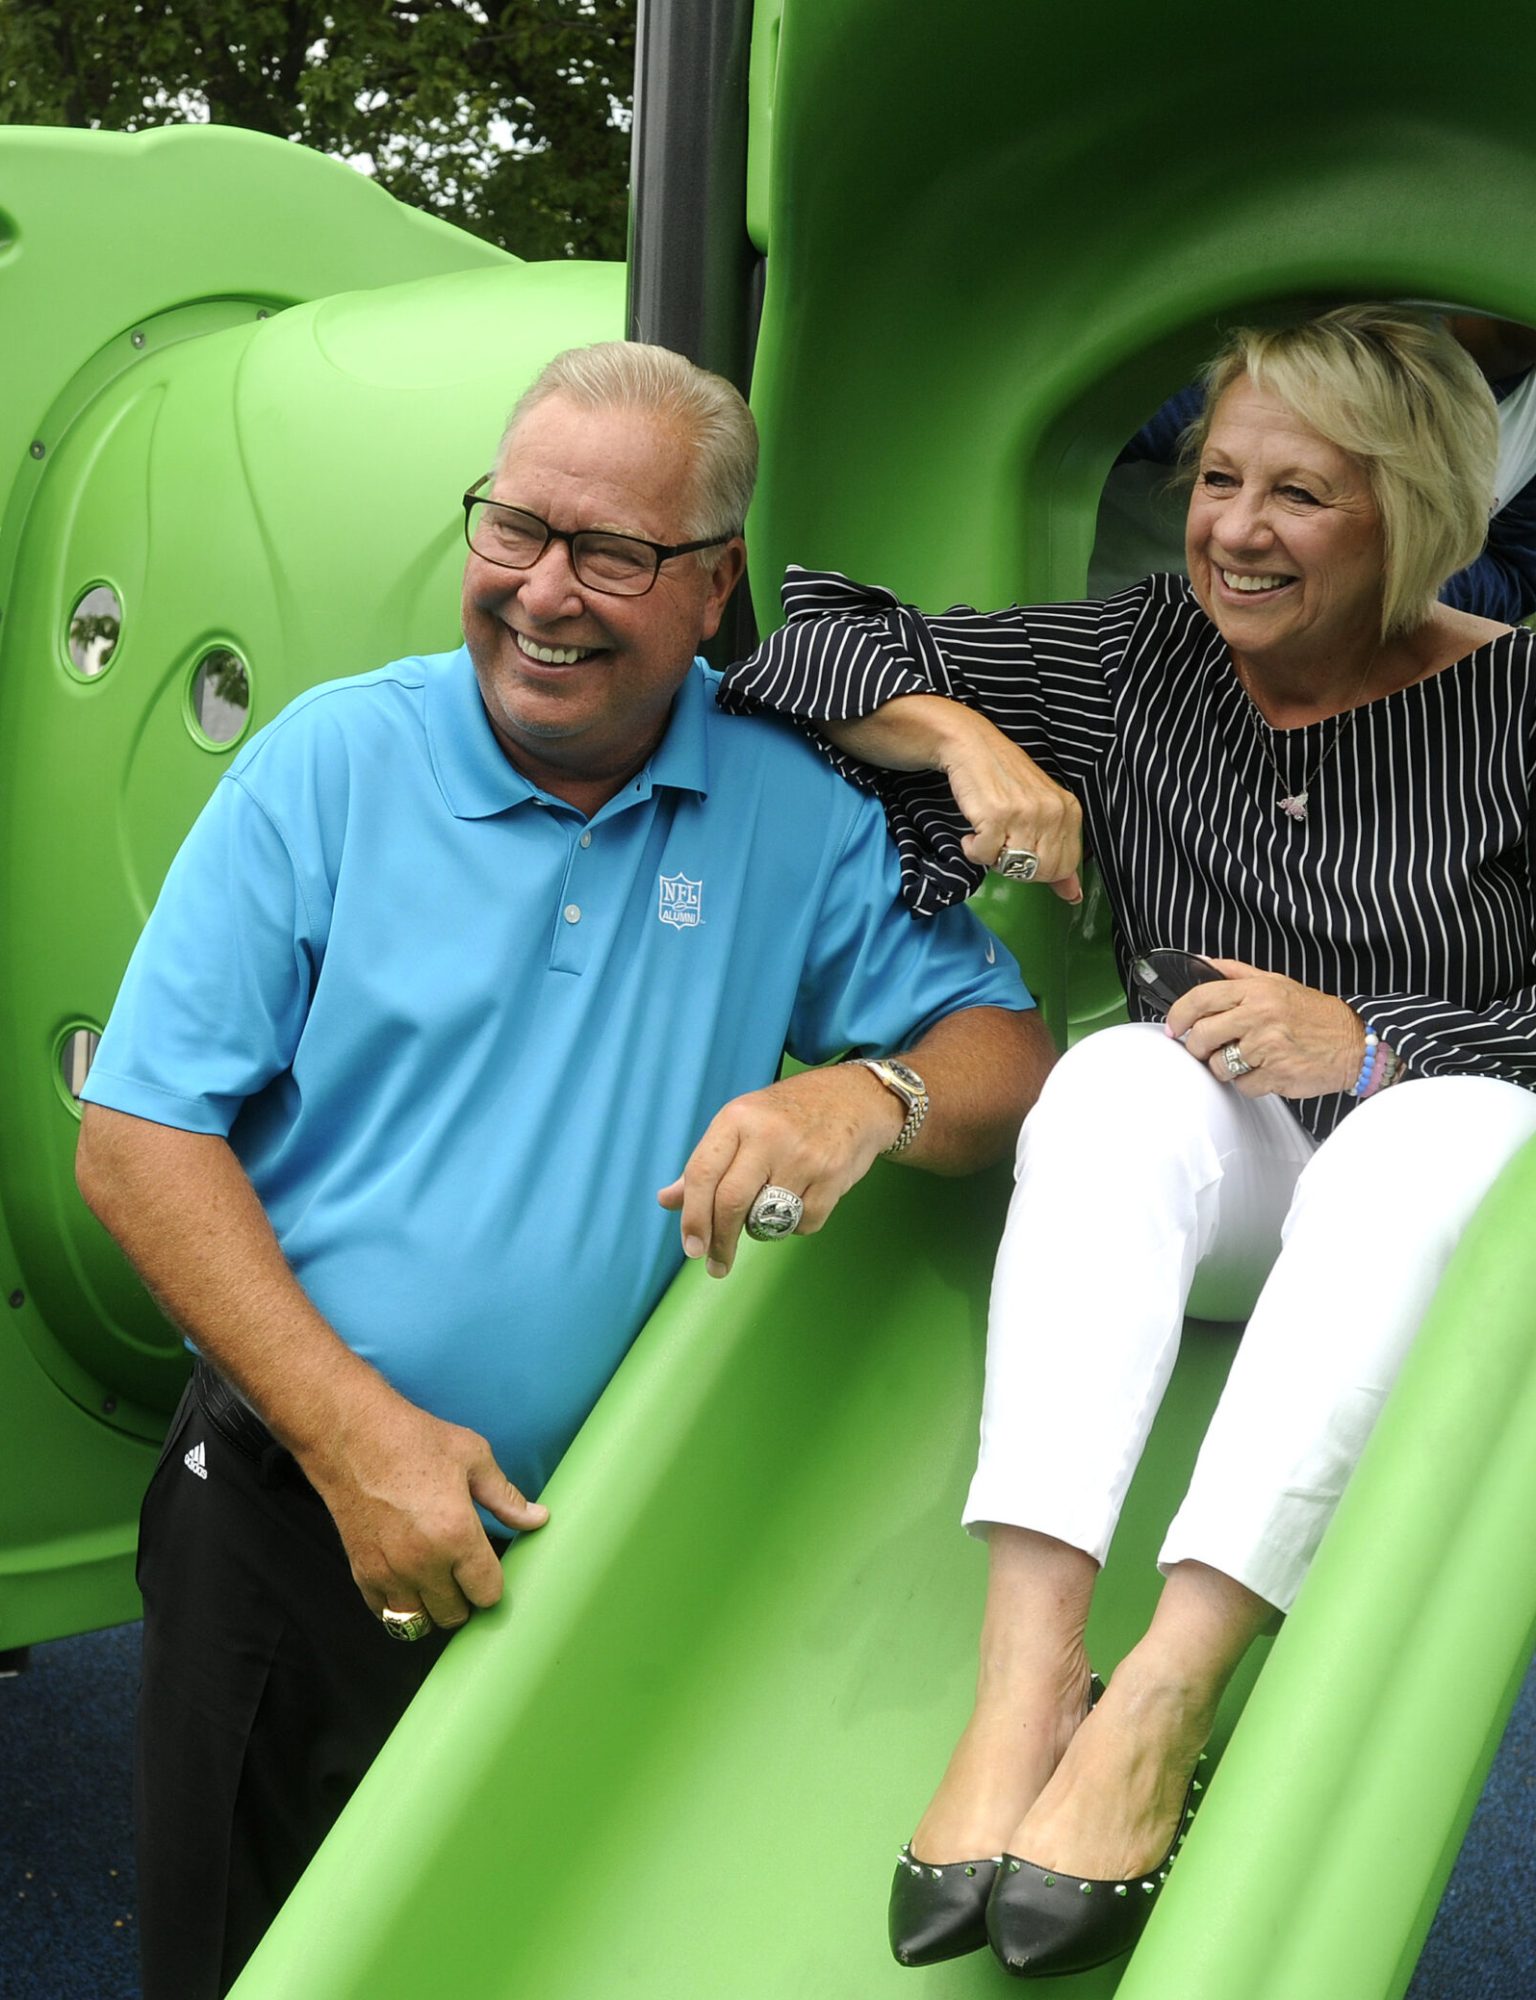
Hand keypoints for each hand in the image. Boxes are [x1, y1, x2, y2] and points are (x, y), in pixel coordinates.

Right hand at [303, 1385, 548, 1630]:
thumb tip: (538, 1518)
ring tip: (437, 1583)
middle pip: (454, 1615)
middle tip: (463, 1575)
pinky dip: (398, 1604)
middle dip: (464, 1599)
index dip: (492, 1584)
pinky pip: (384, 1613)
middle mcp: (423, 1562)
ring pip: (418, 1623)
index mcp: (457, 1534)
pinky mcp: (361, 1572)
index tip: (488, 1570)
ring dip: (431, 1608)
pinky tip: (407, 1580)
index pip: (487, 1593)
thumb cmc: (413, 1440)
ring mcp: (389, 1571)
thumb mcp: (473, 1456)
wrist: (352, 1435)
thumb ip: (505, 1497)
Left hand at [657, 1066, 900, 1277]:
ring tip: (767, 1211)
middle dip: (720, 1242)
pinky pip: (804, 1224)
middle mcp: (768, 1135)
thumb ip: (705, 1165)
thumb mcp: (740, 1125)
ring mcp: (803, 1156)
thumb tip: (667, 1200)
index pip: (702, 1173)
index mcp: (737, 1119)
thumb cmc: (787, 1115)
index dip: (693, 1217)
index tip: (692, 1248)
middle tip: (716, 1264)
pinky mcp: (833, 1175)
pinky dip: (796, 1225)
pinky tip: (800, 1201)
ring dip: (761, 1229)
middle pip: (732, 1202)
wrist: (854, 1098)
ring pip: (768, 1219)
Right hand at [939, 712, 1082, 903]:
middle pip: (1038, 872)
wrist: (973, 747)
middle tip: (1003, 842)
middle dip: (1015, 866)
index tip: (1022, 849)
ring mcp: (1025, 814)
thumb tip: (1072, 896)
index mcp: (1069, 812)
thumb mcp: (1041, 812)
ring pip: (1011, 867)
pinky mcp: (996, 816)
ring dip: (991, 856)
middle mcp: (1052, 812)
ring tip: (988, 832)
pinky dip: (972, 849)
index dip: (1038, 868)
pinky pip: (984, 856)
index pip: (1064, 867)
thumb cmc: (1005, 781)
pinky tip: (973, 829)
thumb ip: (1059, 855)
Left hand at [1165, 957, 1365, 1098]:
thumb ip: (1235, 972)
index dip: (1179, 1014)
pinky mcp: (1277, 1075)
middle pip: (1203, 1036)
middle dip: (1198, 1048)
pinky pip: (1243, 1086)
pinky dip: (1249, 1084)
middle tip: (1206, 1049)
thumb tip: (1199, 961)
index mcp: (1257, 991)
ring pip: (1219, 1066)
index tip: (1174, 1026)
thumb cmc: (1314, 1014)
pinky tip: (1265, 1072)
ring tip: (1245, 1059)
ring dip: (1225, 1068)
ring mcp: (1268, 1047)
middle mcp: (1260, 1016)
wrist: (1356, 1042)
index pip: (1201, 998)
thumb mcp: (1275, 982)